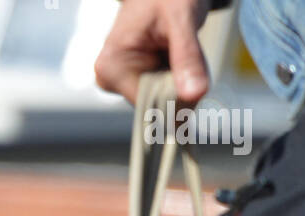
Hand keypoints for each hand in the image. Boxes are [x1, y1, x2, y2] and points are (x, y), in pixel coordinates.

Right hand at [95, 0, 214, 105]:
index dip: (178, 95)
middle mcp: (109, 79)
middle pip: (154, 105)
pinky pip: (160, 94)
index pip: (151, 105)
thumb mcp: (181, 21)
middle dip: (178, 87)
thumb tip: (195, 95)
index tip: (194, 76)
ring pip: (159, 101)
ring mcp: (119, 81)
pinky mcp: (130, 81)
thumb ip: (188, 58)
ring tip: (176, 51)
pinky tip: (172, 58)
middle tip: (187, 56)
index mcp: (112, 68)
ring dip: (178, 83)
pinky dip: (174, 80)